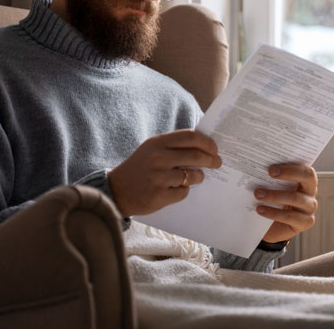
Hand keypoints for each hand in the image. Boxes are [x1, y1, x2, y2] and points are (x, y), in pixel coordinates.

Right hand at [107, 129, 221, 216]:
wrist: (116, 190)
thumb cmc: (140, 167)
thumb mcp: (152, 149)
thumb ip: (174, 145)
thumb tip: (204, 145)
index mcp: (158, 142)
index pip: (190, 137)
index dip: (207, 143)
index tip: (215, 149)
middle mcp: (158, 158)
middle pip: (196, 155)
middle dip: (211, 160)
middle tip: (217, 163)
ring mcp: (158, 177)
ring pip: (193, 176)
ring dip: (199, 177)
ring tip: (197, 177)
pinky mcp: (159, 195)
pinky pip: (183, 192)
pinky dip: (184, 191)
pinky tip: (176, 189)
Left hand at [255, 164, 317, 243]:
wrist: (268, 226)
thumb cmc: (270, 200)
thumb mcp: (270, 186)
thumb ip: (269, 176)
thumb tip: (258, 165)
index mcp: (305, 178)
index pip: (305, 168)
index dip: (290, 167)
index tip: (271, 168)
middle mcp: (310, 191)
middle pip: (308, 177)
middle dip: (288, 173)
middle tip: (269, 173)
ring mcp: (309, 207)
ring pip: (296, 198)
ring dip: (275, 195)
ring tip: (258, 194)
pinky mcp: (305, 222)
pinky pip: (290, 216)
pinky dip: (273, 213)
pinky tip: (260, 210)